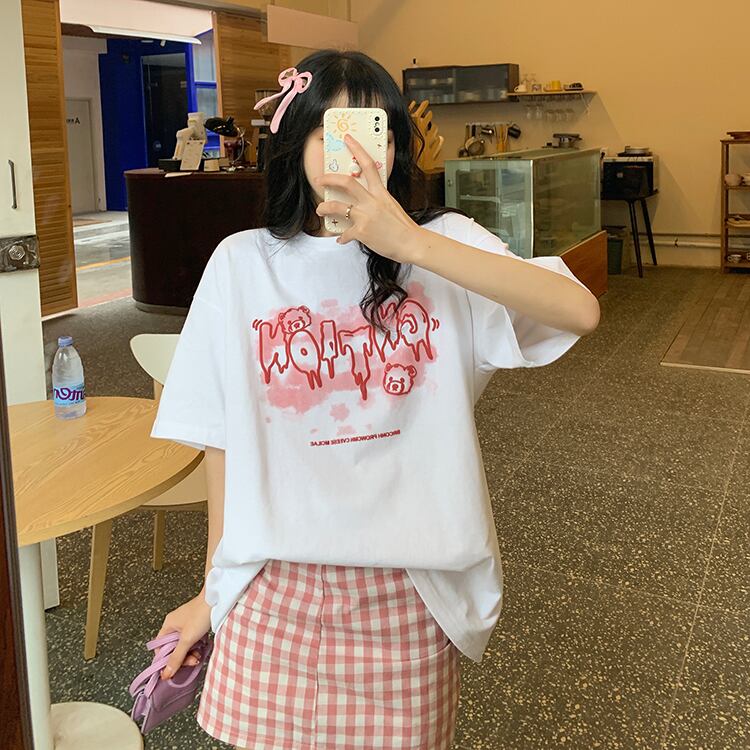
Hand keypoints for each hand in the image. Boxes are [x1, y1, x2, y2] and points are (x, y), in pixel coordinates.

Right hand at [156, 592, 211, 679]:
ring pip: (183, 645)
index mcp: (168, 625)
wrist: (218, 600)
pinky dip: (196, 646)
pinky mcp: (196, 624)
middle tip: (192, 661)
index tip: (172, 670)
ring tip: (198, 656)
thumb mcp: (187, 639)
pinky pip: (192, 640)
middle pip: (172, 648)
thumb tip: (166, 673)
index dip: (165, 660)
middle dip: (181, 657)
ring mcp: (186, 624)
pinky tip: (202, 649)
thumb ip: (177, 657)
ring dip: (190, 653)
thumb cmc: (201, 614)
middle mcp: (175, 624)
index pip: (160, 648)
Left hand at [314, 133, 421, 263]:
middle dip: (329, 179)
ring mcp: (365, 216)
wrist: (411, 243)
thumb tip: (364, 202)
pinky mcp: (362, 232)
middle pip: (346, 183)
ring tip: (320, 210)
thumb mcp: (391, 206)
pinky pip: (345, 234)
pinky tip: (341, 239)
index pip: (368, 165)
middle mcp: (372, 202)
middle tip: (319, 179)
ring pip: (337, 207)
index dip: (357, 149)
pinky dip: (342, 237)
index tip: (347, 139)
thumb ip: (377, 200)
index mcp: (381, 193)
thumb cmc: (403, 227)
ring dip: (324, 207)